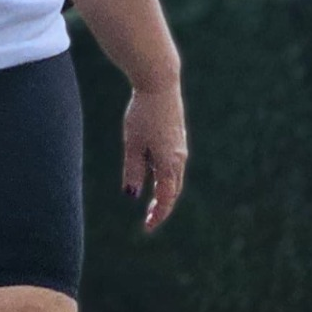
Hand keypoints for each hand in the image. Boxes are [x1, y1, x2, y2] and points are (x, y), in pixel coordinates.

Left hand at [124, 83, 187, 232]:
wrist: (160, 84)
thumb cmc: (143, 114)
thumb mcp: (132, 144)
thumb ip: (133, 170)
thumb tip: (132, 195)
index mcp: (169, 163)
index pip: (165, 198)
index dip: (157, 215)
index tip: (147, 227)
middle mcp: (179, 158)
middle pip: (173, 191)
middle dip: (162, 207)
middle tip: (148, 220)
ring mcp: (180, 148)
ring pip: (174, 178)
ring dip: (164, 193)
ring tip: (150, 203)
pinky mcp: (177, 139)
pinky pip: (173, 165)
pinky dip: (165, 177)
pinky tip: (153, 175)